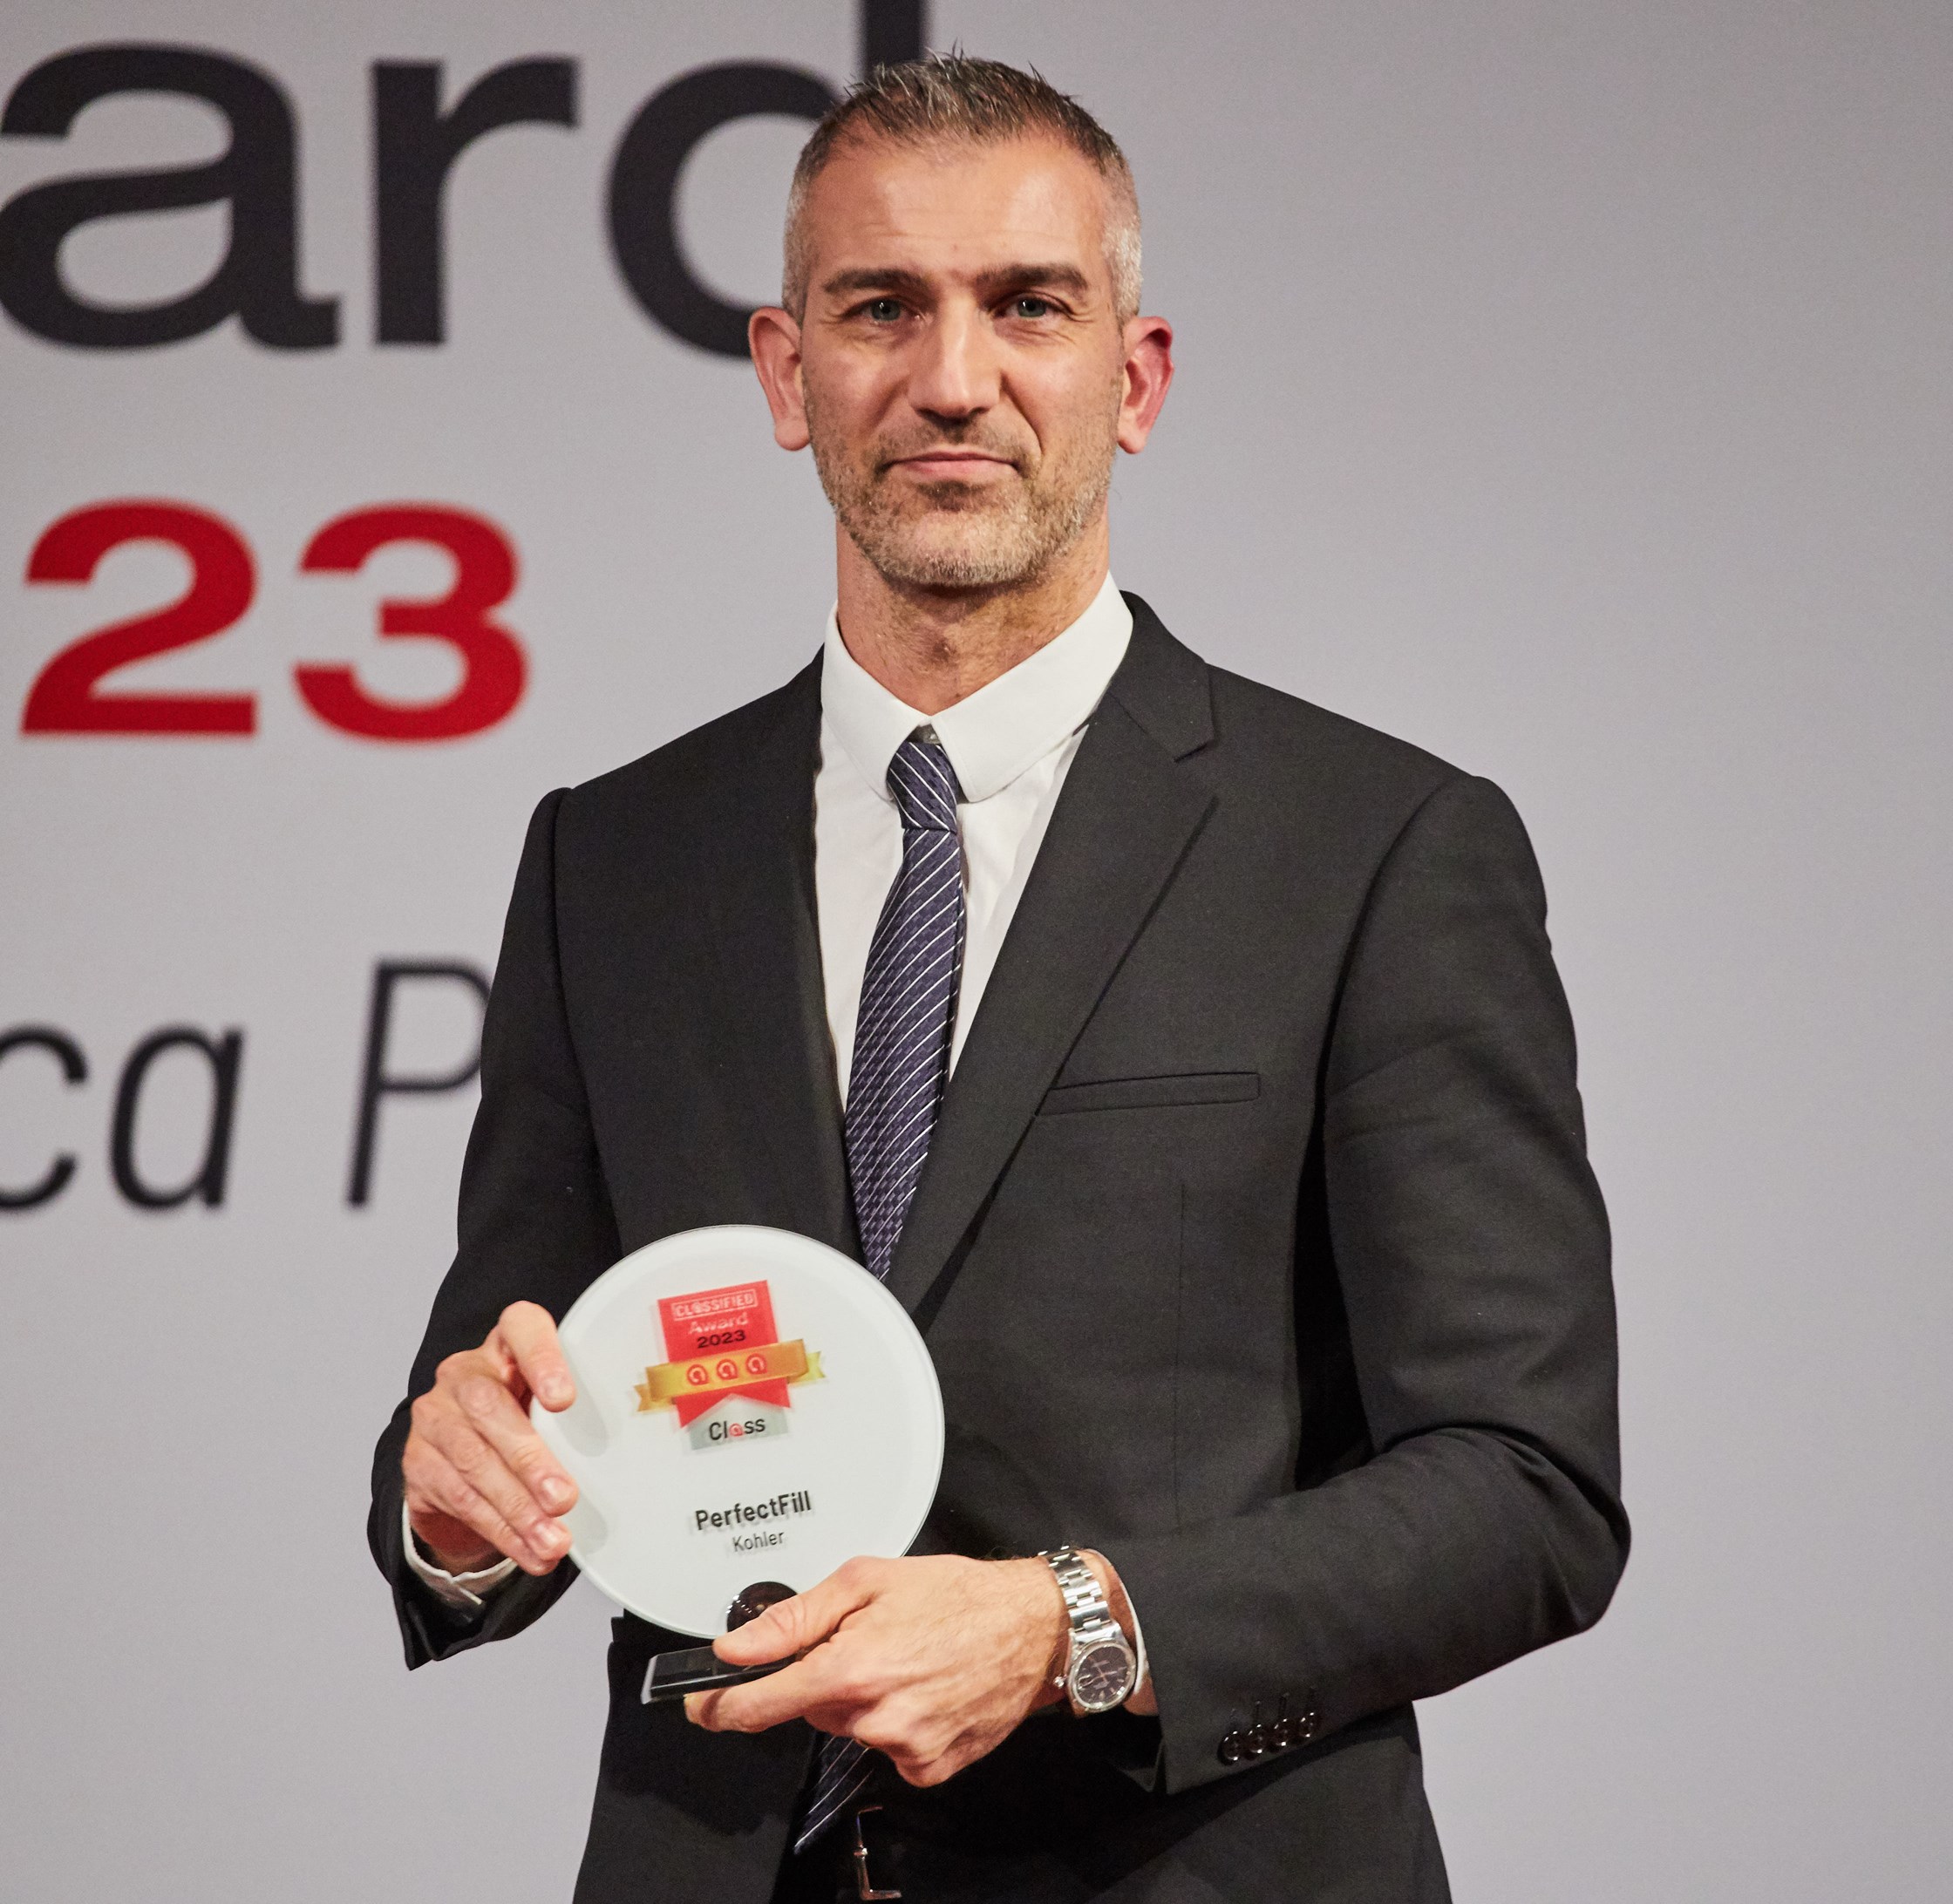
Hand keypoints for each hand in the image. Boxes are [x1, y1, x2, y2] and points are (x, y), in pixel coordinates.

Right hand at [401, 1300, 578, 1576]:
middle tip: (564, 1498)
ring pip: (474, 1462)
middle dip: (530, 1460)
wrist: (461, 1454)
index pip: (521, 1328)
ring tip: (553, 1540)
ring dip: (518, 1509)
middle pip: (490, 1408)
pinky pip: (461, 1498)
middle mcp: (464, 1372)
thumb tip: (627, 1465)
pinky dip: (501, 1530)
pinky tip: (529, 1550)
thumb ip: (576, 1418)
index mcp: (507, 1345)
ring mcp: (435, 1415)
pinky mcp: (419, 1461)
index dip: (543, 1359)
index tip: (565, 1400)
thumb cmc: (525, 1418)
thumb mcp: (549, 1406)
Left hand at [685, 1554, 1065, 1785]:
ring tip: (909, 1658)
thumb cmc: (958, 1594)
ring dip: (864, 1699)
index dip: (720, 1707)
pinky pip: (889, 1750)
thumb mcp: (867, 1579)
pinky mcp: (932, 1767)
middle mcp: (875, 1716)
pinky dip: (897, 1723)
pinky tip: (926, 1689)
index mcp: (852, 1666)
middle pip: (812, 1710)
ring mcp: (905, 1748)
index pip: (761, 1704)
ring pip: (851, 1729)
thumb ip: (795, 1617)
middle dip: (825, 1677)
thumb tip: (737, 1647)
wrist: (1034, 1625)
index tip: (700, 1706)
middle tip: (870, 1640)